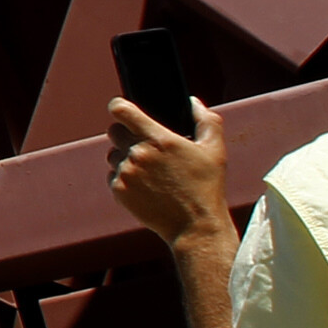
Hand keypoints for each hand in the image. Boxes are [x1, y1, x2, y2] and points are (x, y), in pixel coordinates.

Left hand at [109, 95, 230, 251]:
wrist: (195, 225)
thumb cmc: (207, 186)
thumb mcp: (215, 150)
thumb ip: (206, 120)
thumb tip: (193, 102)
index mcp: (158, 139)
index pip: (121, 110)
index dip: (119, 106)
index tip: (121, 109)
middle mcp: (137, 154)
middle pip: (114, 130)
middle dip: (126, 134)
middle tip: (145, 147)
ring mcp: (126, 173)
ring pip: (113, 154)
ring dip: (125, 158)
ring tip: (150, 172)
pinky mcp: (118, 190)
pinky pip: (112, 175)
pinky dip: (124, 178)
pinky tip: (146, 186)